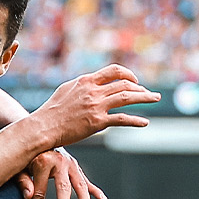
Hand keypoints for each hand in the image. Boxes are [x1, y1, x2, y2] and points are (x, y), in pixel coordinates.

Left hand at [18, 147, 107, 198]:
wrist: (40, 138)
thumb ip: (22, 181)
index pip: (39, 191)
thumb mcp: (20, 167)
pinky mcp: (76, 168)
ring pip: (79, 185)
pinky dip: (95, 191)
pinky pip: (86, 181)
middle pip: (63, 187)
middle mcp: (60, 162)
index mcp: (43, 162)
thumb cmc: (26, 157)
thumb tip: (28, 197)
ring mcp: (71, 164)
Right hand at [34, 65, 159, 148]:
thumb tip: (92, 82)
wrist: (43, 127)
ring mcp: (96, 106)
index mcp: (87, 81)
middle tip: (151, 94)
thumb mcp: (66, 90)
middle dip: (141, 88)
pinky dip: (135, 120)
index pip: (114, 71)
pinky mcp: (97, 123)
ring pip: (127, 97)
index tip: (135, 81)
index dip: (128, 74)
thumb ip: (82, 85)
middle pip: (125, 84)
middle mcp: (94, 91)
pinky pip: (121, 119)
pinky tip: (144, 122)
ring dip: (145, 98)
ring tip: (155, 99)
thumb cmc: (51, 111)